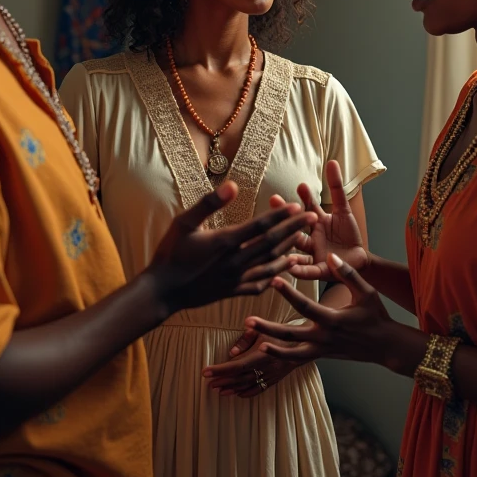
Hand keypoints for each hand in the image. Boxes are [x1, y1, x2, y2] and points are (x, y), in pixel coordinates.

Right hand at [147, 182, 317, 313]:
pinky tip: (284, 268)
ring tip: (305, 240)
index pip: (261, 226)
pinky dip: (275, 275)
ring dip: (290, 250)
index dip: (281, 215)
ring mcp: (236, 279)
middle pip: (272, 243)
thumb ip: (209, 203)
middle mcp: (235, 261)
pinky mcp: (233, 291)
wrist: (162, 291)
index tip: (298, 205)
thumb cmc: (170, 253)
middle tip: (314, 217)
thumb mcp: (184, 222)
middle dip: (294, 229)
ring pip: (271, 264)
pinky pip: (261, 284)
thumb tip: (233, 184)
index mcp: (225, 242)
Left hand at [202, 328, 304, 396]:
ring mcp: (271, 376)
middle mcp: (265, 368)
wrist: (304, 343)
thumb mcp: (263, 330)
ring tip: (218, 390)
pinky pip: (259, 389)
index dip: (219, 370)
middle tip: (208, 383)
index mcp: (261, 355)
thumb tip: (231, 352)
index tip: (205, 372)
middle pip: (239, 378)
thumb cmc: (281, 333)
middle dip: (223, 380)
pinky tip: (237, 394)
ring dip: (232, 388)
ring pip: (248, 385)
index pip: (236, 365)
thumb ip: (246, 339)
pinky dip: (247, 393)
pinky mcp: (275, 379)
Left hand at [244, 253, 393, 365]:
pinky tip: (264, 349)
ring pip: (290, 351)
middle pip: (290, 335)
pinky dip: (280, 355)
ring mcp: (321, 349)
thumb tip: (331, 255)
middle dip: (268, 328)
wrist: (386, 346)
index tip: (274, 280)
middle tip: (247, 320)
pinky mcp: (321, 355)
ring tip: (251, 335)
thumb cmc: (376, 315)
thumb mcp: (367, 292)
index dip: (288, 294)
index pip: (305, 306)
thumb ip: (348, 273)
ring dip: (270, 345)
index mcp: (333, 320)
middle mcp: (324, 337)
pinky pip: (297, 358)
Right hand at [270, 161, 369, 282]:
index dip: (305, 198)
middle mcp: (309, 237)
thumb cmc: (348, 234)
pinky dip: (298, 270)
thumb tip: (332, 162)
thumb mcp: (343, 210)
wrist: (358, 260)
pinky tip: (290, 266)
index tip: (302, 186)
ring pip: (295, 249)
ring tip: (273, 232)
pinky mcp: (319, 270)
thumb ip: (336, 188)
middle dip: (285, 216)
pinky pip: (307, 272)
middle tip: (275, 199)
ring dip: (285, 242)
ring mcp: (312, 253)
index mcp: (315, 222)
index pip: (306, 208)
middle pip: (294, 226)